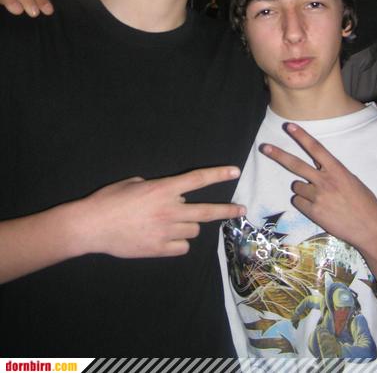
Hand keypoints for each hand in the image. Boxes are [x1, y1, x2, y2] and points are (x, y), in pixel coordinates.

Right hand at [76, 166, 244, 257]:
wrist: (91, 226)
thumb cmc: (109, 200)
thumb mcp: (133, 183)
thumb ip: (155, 186)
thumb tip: (165, 193)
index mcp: (163, 189)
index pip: (198, 179)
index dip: (218, 174)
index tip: (234, 172)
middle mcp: (170, 209)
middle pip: (206, 211)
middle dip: (227, 210)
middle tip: (240, 210)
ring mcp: (166, 231)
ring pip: (194, 230)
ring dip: (189, 226)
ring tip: (174, 224)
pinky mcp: (159, 249)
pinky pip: (182, 247)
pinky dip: (178, 243)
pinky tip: (167, 239)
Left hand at [260, 123, 376, 252]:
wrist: (370, 229)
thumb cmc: (365, 203)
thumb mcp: (352, 181)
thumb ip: (334, 172)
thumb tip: (320, 167)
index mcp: (337, 170)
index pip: (316, 148)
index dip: (301, 136)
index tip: (289, 126)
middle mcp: (325, 181)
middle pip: (296, 164)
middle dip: (278, 155)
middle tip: (264, 147)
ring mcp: (318, 197)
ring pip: (297, 186)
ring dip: (303, 190)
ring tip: (320, 198)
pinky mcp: (313, 212)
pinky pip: (298, 202)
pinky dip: (305, 204)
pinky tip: (319, 208)